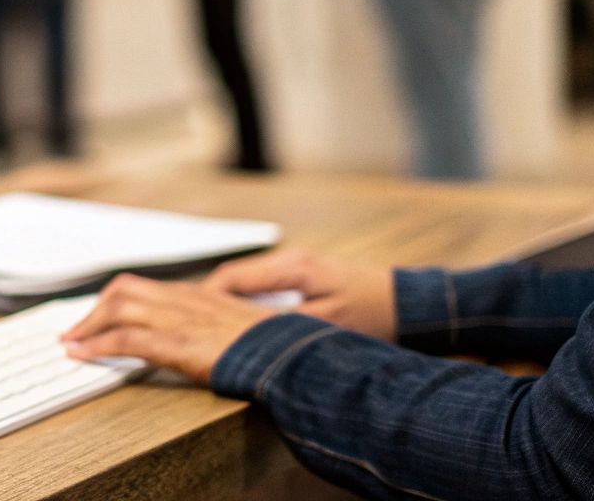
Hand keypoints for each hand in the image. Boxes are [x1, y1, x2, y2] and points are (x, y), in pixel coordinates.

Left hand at [59, 274, 274, 382]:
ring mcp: (180, 318)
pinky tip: (82, 355)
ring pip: (118, 307)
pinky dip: (97, 345)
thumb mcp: (243, 326)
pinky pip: (126, 338)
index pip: (145, 287)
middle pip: (124, 291)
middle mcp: (185, 299)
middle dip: (94, 310)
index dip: (115, 300)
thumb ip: (217, 323)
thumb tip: (202, 335)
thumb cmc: (275, 346)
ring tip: (71, 343)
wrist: (291, 354)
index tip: (99, 314)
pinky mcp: (177, 342)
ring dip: (88, 326)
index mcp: (199, 295)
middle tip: (75, 331)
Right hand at [203, 249, 394, 339]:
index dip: (204, 299)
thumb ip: (281, 327)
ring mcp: (293, 265)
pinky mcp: (299, 275)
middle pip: (230, 277)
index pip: (230, 277)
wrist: (408, 304)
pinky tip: (236, 322)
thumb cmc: (374, 315)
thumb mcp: (326, 327)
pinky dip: (240, 301)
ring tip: (204, 325)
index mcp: (291, 267)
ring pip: (241, 281)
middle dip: (204, 300)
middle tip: (185, 324)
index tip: (186, 322)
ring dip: (222, 301)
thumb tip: (241, 333)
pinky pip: (257, 285)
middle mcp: (288, 260)